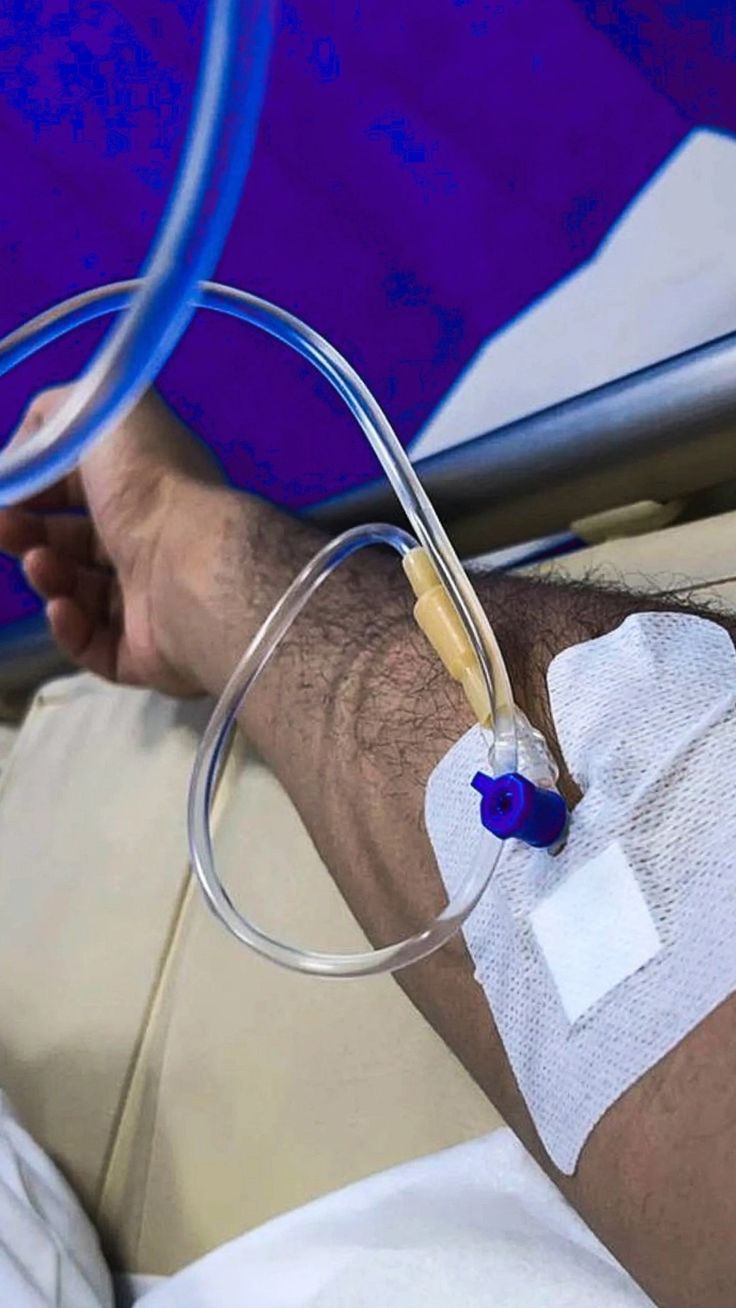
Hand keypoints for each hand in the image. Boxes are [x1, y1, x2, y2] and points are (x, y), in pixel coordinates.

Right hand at [0, 382, 222, 694]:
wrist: (193, 563)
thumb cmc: (149, 482)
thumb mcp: (103, 410)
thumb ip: (55, 415)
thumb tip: (21, 457)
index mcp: (142, 487)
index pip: (78, 491)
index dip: (35, 489)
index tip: (2, 491)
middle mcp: (148, 541)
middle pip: (70, 544)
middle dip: (27, 534)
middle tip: (3, 529)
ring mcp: (148, 601)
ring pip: (77, 595)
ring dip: (47, 576)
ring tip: (40, 563)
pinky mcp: (146, 652)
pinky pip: (94, 647)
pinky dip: (69, 629)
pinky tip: (62, 607)